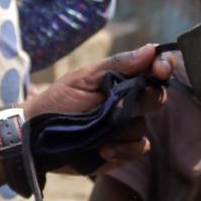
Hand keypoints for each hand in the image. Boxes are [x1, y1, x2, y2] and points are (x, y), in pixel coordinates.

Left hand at [22, 44, 170, 168]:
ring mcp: (126, 127)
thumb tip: (151, 50)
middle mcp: (128, 102)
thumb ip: (118, 65)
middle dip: (140, 102)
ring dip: (121, 130)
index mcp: (121, 79)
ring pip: (143, 126)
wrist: (36, 138)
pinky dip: (123, 150)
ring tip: (96, 132)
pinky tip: (103, 150)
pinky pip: (139, 148)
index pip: (154, 68)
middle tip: (116, 107)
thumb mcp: (83, 79)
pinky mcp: (123, 150)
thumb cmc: (57, 103)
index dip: (164, 66)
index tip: (160, 70)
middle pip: (155, 98)